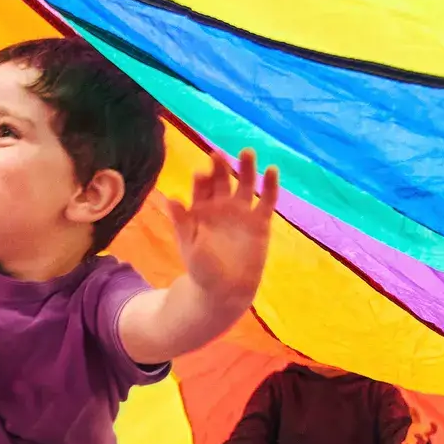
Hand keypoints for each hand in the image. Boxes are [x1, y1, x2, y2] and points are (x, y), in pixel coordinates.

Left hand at [165, 149, 275, 305]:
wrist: (225, 291)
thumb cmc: (201, 269)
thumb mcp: (189, 245)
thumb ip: (182, 221)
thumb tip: (171, 198)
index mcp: (201, 209)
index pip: (201, 187)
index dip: (202, 179)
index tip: (201, 173)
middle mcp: (222, 205)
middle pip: (222, 180)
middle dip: (220, 167)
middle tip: (218, 155)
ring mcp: (242, 212)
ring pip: (245, 184)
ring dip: (246, 168)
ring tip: (247, 152)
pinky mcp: (260, 222)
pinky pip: (266, 201)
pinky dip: (270, 186)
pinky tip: (272, 171)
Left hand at [396, 414, 436, 443]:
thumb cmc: (418, 433)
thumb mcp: (417, 424)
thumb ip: (415, 416)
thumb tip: (412, 406)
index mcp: (425, 434)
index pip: (431, 431)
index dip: (433, 427)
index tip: (432, 422)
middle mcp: (422, 442)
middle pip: (423, 441)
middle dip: (420, 438)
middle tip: (416, 434)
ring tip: (403, 443)